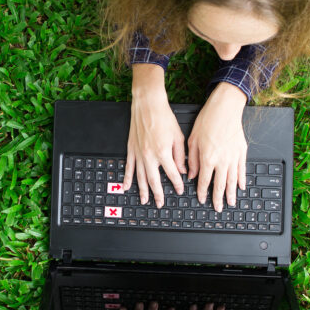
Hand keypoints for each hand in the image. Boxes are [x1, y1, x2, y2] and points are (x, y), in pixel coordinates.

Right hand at [125, 64, 185, 207]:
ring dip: (143, 190)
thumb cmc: (164, 117)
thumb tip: (183, 170)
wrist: (148, 105)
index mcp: (163, 152)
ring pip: (140, 177)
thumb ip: (180, 155)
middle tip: (160, 204)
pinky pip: (129, 167)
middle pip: (154, 180)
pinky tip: (127, 186)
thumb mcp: (178, 136)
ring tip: (144, 200)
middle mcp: (150, 155)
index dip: (177, 184)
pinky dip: (127, 178)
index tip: (180, 190)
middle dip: (158, 194)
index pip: (172, 174)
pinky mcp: (131, 149)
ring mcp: (139, 153)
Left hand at [188, 83, 247, 211]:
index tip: (202, 199)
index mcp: (207, 158)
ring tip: (231, 203)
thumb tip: (191, 174)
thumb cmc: (208, 119)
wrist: (225, 107)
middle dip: (218, 198)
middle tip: (218, 208)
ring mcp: (233, 157)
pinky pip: (242, 170)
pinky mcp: (242, 151)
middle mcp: (221, 160)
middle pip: (220, 185)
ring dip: (232, 193)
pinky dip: (242, 179)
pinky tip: (242, 187)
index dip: (202, 192)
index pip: (204, 181)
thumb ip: (191, 160)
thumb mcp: (192, 139)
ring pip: (232, 180)